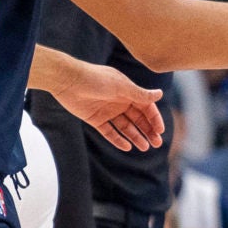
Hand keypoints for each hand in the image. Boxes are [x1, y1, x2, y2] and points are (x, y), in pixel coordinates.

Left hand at [44, 60, 164, 153]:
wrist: (68, 81)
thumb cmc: (95, 79)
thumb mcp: (121, 87)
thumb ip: (140, 94)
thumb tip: (160, 94)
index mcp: (128, 91)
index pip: (146, 107)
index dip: (154, 119)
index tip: (160, 131)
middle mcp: (119, 101)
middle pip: (138, 119)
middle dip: (148, 130)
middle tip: (157, 143)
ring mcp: (108, 111)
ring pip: (126, 127)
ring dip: (136, 136)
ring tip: (145, 147)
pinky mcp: (95, 119)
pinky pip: (109, 132)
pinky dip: (117, 139)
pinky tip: (127, 147)